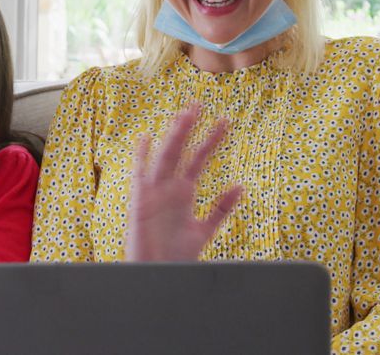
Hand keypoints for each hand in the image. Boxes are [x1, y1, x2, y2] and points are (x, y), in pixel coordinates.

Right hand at [125, 103, 242, 261]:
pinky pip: (139, 177)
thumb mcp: (204, 230)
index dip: (211, 140)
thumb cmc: (176, 255)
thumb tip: (240, 186)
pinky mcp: (140, 203)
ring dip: (172, 137)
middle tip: (198, 104)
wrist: (157, 275)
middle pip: (180, 151)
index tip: (224, 121)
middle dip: (189, 128)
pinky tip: (145, 139)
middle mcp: (169, 187)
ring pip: (164, 158)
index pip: (199, 158)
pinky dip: (141, 159)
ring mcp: (154, 192)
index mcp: (183, 191)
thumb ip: (221, 208)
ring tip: (183, 116)